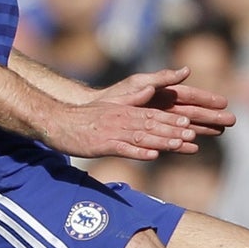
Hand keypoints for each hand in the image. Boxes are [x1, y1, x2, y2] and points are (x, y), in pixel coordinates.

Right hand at [38, 89, 198, 161]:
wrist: (56, 122)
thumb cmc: (82, 118)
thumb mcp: (108, 107)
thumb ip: (131, 100)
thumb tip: (150, 91)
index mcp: (123, 111)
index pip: (151, 114)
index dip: (171, 119)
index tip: (189, 123)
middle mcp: (121, 119)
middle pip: (151, 125)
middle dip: (173, 130)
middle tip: (192, 134)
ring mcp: (112, 132)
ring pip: (141, 136)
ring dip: (162, 140)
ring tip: (180, 144)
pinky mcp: (102, 145)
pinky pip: (123, 149)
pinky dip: (138, 152)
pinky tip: (152, 156)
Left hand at [93, 67, 234, 135]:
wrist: (96, 112)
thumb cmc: (116, 94)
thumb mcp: (138, 83)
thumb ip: (161, 79)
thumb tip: (186, 70)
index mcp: (163, 93)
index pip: (190, 96)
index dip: (207, 99)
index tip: (224, 102)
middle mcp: (165, 107)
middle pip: (193, 112)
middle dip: (212, 116)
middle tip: (232, 121)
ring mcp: (159, 121)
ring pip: (186, 126)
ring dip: (203, 129)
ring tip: (222, 132)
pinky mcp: (152, 134)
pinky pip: (171, 138)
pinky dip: (182, 143)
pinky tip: (195, 146)